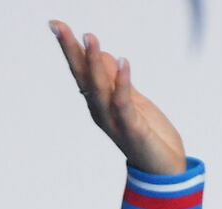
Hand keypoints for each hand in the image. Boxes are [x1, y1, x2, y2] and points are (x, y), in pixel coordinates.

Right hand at [49, 19, 186, 175]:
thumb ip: (117, 80)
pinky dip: (123, 82)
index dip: (70, 49)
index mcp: (99, 103)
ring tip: (90, 38)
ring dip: (94, 63)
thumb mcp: (133, 100)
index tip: (57, 25)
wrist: (165, 169)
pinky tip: (123, 62)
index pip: (81, 72)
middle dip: (72, 52)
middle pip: (83, 77)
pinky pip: (125, 102)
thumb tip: (102, 54)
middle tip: (59, 27)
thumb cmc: (148, 135)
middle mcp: (101, 112)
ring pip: (100, 88)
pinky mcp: (132, 129)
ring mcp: (115, 121)